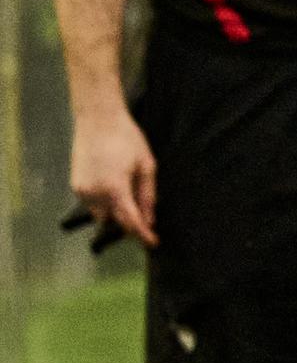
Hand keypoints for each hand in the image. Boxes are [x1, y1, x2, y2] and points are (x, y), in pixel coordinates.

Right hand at [70, 104, 156, 248]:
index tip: (154, 243)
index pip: (130, 221)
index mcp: (114, 189)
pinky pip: (92, 204)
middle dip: (130, 225)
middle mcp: (94, 193)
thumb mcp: (146, 166)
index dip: (143, 235)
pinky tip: (117, 192)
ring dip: (116, 215)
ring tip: (132, 203)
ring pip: (101, 215)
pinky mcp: (75, 185)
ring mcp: (82, 190)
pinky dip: (105, 205)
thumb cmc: (126, 138)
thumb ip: (147, 195)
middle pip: (114, 222)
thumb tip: (149, 219)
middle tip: (147, 224)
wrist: (98, 119)